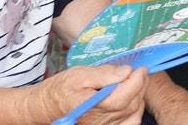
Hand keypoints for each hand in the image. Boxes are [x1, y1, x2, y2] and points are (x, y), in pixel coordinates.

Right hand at [29, 63, 147, 124]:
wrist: (47, 107)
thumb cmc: (61, 90)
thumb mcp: (79, 75)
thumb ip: (103, 73)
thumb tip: (126, 71)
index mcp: (91, 107)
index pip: (122, 98)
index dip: (136, 81)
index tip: (140, 67)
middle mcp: (99, 121)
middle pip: (131, 105)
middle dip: (140, 85)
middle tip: (138, 71)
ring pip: (134, 113)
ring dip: (139, 96)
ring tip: (134, 82)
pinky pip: (130, 123)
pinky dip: (136, 110)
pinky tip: (132, 99)